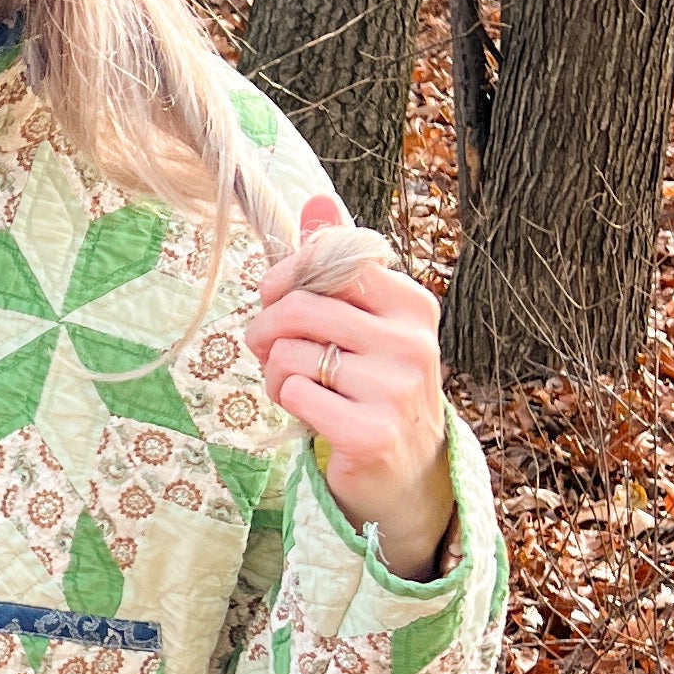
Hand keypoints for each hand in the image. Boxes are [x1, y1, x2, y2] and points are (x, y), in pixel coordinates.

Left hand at [243, 193, 455, 578]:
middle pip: (303, 306)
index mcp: (411, 304)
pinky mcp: (370, 432)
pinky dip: (285, 399)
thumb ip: (341, 262)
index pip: (334, 260)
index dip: (287, 273)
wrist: (406, 472)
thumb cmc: (374, 385)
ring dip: (274, 369)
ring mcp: (394, 389)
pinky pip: (295, 392)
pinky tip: (304, 409)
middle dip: (267, 325)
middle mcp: (411, 343)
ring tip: (291, 382)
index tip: (272, 293)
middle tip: (262, 343)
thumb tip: (316, 201)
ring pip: (292, 352)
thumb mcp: (365, 320)